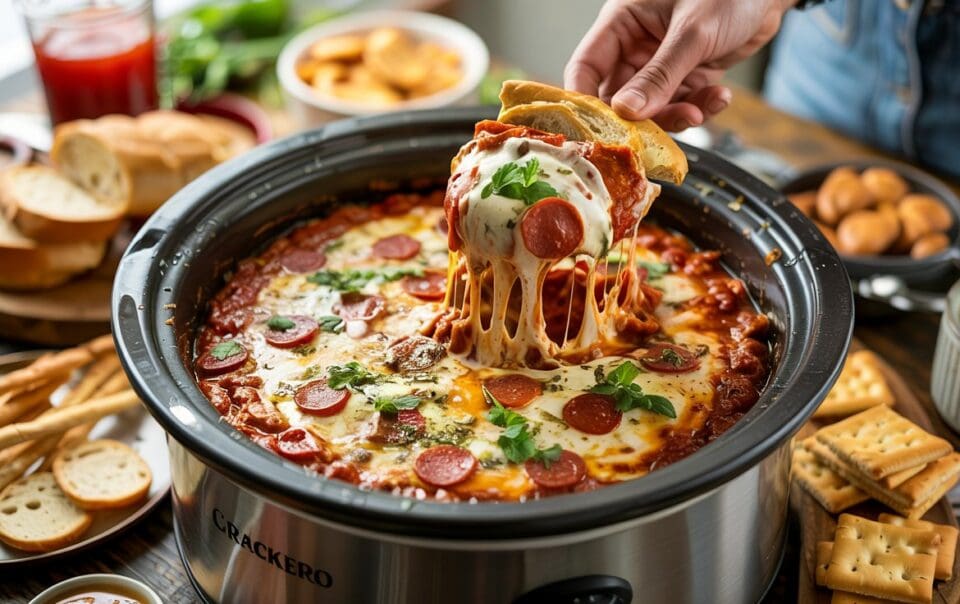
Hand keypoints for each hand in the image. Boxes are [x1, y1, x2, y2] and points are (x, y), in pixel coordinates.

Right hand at [565, 0, 794, 129]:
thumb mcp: (692, 32)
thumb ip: (659, 76)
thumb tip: (627, 112)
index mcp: (622, 22)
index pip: (586, 66)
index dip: (585, 100)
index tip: (597, 130)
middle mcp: (635, 46)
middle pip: (618, 96)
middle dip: (642, 117)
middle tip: (659, 130)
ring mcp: (660, 64)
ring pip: (651, 108)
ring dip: (676, 116)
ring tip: (700, 110)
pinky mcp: (686, 76)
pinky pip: (681, 104)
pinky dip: (699, 107)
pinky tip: (718, 96)